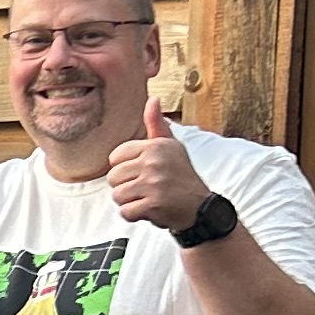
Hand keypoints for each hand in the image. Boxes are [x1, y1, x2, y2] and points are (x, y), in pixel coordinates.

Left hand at [107, 85, 204, 232]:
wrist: (201, 207)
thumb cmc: (181, 176)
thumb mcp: (172, 146)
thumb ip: (157, 125)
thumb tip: (153, 99)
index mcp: (155, 146)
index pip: (115, 157)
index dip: (124, 168)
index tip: (141, 172)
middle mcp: (154, 162)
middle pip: (113, 177)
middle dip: (125, 186)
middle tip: (145, 188)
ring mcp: (153, 184)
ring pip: (117, 195)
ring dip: (129, 201)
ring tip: (147, 198)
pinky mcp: (153, 205)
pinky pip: (125, 212)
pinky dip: (134, 215)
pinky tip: (149, 209)